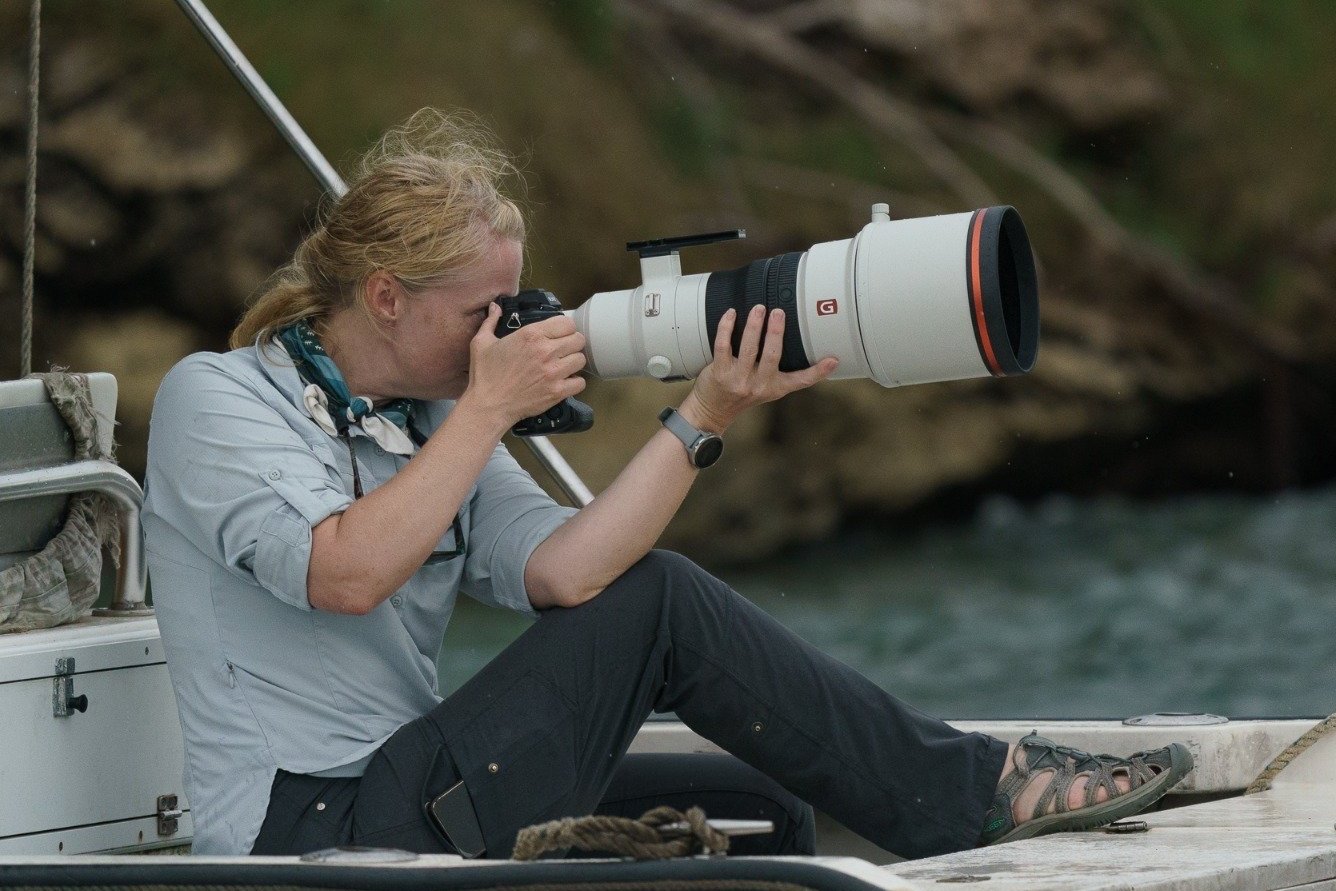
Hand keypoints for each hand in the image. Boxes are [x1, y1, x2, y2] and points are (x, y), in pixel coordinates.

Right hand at [459, 303, 586, 428]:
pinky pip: (580, 382)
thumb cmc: (485, 374)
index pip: (567, 323)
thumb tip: (494, 306)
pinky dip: (575, 382)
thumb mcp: (481, 342)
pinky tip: (564, 381)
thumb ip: (491, 321)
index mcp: (532, 335)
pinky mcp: (557, 391)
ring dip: (574, 361)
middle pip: (578, 340)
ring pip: (581, 359)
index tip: (559, 334)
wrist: (488, 406)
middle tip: (563, 350)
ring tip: (564, 365)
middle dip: (572, 343)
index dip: (565, 328)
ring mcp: (553, 372)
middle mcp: (546, 351)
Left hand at [683, 305, 838, 431]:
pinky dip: (726, 327)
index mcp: (775, 387)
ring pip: (749, 348)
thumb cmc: (742, 394)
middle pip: (772, 355)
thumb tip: (803, 350)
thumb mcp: (769, 388)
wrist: (714, 410)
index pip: (801, 380)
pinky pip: (723, 345)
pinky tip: (731, 314)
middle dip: (776, 332)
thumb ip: (784, 372)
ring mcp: (738, 379)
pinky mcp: (720, 372)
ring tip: (759, 309)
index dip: (818, 371)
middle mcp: (759, 385)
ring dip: (754, 326)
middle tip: (778, 312)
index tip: (832, 360)